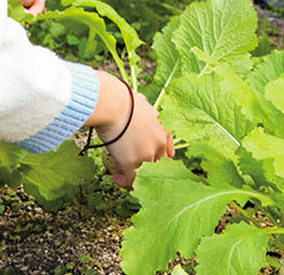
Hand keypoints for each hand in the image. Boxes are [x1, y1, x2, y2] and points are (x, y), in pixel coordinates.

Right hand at [87, 71, 173, 187]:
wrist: (115, 106)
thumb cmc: (126, 102)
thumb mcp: (147, 110)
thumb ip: (150, 121)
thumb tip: (143, 121)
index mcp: (165, 131)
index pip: (169, 154)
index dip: (159, 159)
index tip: (149, 162)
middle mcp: (159, 145)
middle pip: (157, 164)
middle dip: (146, 167)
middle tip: (134, 167)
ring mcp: (147, 155)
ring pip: (144, 173)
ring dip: (134, 175)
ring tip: (122, 173)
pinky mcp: (132, 163)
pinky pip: (130, 180)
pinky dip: (123, 182)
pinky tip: (117, 179)